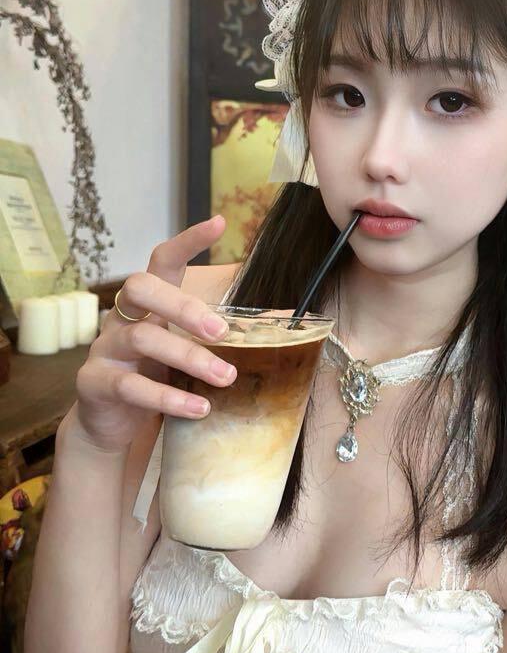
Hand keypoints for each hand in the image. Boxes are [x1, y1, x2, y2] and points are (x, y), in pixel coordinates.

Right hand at [72, 216, 237, 452]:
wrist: (112, 428)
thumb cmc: (155, 381)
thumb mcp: (182, 353)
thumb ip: (206, 339)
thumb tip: (266, 332)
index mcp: (148, 306)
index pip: (163, 261)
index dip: (187, 241)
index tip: (219, 224)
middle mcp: (121, 319)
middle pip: (140, 288)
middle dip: (184, 306)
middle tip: (222, 331)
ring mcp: (104, 350)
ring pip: (142, 338)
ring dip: (189, 357)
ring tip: (225, 378)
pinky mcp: (95, 384)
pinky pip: (131, 386)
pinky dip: (169, 398)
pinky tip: (199, 408)